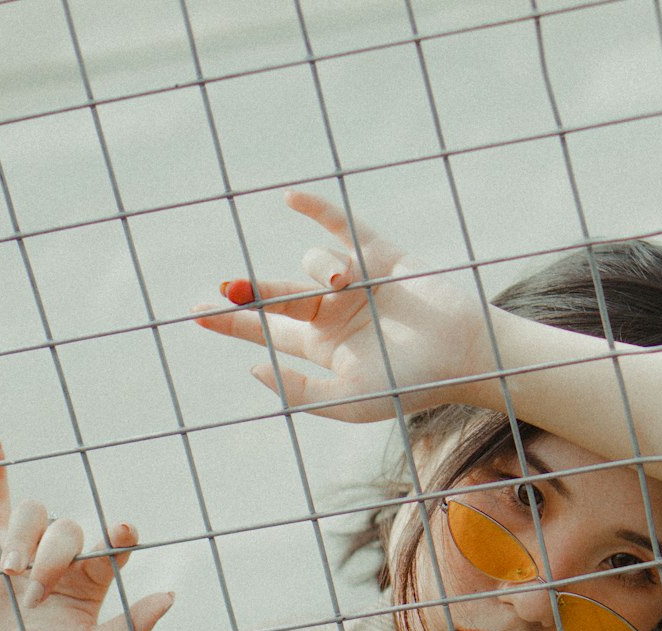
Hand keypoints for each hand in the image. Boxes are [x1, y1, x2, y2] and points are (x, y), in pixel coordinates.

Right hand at [0, 442, 173, 630]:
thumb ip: (131, 627)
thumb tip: (170, 596)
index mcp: (93, 579)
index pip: (114, 545)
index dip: (121, 534)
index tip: (123, 531)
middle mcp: (64, 557)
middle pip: (67, 530)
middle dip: (51, 561)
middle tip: (34, 599)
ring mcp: (28, 546)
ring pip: (33, 513)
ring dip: (22, 538)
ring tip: (9, 573)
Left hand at [193, 192, 490, 421]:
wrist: (463, 353)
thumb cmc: (410, 385)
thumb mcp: (349, 401)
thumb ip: (300, 392)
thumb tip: (253, 366)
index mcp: (325, 350)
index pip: (269, 336)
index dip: (234, 326)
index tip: (197, 315)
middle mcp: (335, 315)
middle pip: (277, 298)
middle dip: (248, 296)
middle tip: (221, 291)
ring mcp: (356, 283)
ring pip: (313, 266)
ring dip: (321, 272)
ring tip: (347, 284)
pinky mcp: (379, 255)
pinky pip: (342, 225)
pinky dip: (317, 210)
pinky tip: (289, 198)